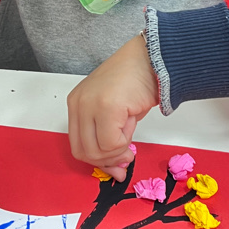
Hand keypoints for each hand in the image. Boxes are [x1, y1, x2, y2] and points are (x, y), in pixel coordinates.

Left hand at [67, 34, 158, 181]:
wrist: (152, 58)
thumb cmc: (137, 81)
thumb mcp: (116, 113)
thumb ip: (111, 139)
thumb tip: (117, 170)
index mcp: (76, 104)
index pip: (77, 145)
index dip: (97, 160)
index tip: (115, 166)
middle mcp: (78, 103)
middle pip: (84, 151)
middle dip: (107, 162)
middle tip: (126, 159)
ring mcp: (90, 104)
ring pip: (97, 150)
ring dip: (118, 153)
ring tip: (131, 140)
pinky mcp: (106, 106)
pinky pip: (112, 142)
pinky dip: (124, 144)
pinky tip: (132, 128)